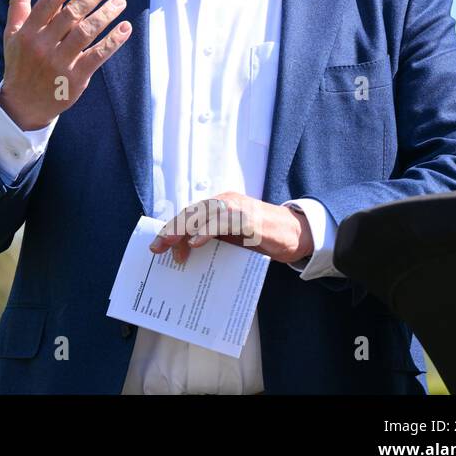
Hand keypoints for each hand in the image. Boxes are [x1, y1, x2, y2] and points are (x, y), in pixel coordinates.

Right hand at [0, 0, 131, 130]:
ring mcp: (59, 63)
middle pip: (72, 14)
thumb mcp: (12, 33)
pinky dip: (113, 41)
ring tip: (120, 1)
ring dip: (106, 14)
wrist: (23, 105)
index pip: (49, 2)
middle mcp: (42, 46)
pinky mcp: (75, 79)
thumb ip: (18, 4)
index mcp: (27, 32)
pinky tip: (125, 28)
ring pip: (86, 33)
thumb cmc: (20, 62)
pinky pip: (97, 56)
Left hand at [148, 192, 312, 265]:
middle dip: (172, 229)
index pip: (190, 214)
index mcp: (220, 206)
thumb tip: (186, 252)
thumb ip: (215, 238)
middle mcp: (226, 202)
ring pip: (204, 214)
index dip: (173, 228)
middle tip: (157, 246)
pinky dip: (208, 230)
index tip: (158, 245)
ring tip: (170, 245)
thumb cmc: (264, 235)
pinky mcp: (250, 219)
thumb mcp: (234, 237)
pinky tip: (196, 242)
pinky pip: (224, 222)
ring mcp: (238, 208)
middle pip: (192, 213)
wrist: (297, 234)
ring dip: (184, 229)